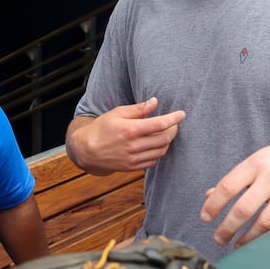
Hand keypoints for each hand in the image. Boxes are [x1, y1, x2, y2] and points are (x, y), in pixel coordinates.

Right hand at [70, 99, 185, 173]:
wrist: (87, 151)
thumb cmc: (102, 128)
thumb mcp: (117, 113)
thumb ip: (138, 109)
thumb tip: (155, 102)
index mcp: (130, 130)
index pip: (159, 124)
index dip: (174, 118)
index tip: (182, 114)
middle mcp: (134, 146)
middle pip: (164, 138)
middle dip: (174, 129)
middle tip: (174, 123)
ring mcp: (133, 158)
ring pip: (161, 151)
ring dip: (167, 141)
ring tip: (165, 133)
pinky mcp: (133, 167)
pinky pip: (153, 161)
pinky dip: (159, 152)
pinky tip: (155, 145)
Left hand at [198, 136, 269, 248]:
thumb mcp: (259, 160)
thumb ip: (236, 179)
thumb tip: (209, 196)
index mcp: (256, 163)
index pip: (228, 186)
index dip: (214, 205)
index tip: (206, 218)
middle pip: (244, 208)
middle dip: (228, 227)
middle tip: (219, 238)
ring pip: (264, 222)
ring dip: (248, 238)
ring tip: (238, 244)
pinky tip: (261, 242)